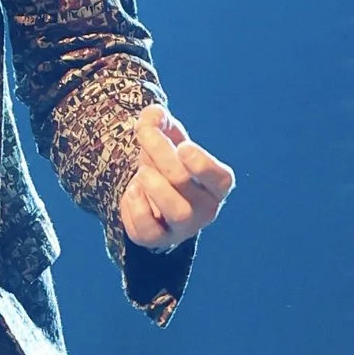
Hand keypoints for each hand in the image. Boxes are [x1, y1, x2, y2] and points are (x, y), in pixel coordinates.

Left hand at [118, 105, 233, 253]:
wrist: (150, 194)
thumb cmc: (166, 163)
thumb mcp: (165, 137)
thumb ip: (159, 121)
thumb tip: (153, 115)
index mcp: (216, 184)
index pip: (220, 178)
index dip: (202, 164)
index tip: (182, 148)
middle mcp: (206, 209)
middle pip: (185, 182)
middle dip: (160, 153)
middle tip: (144, 134)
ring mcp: (183, 228)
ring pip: (178, 212)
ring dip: (154, 185)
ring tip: (142, 172)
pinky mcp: (158, 239)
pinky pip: (148, 230)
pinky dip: (136, 208)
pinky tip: (133, 192)